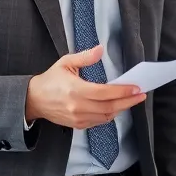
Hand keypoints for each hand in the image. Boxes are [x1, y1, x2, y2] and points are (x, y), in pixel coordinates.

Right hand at [25, 46, 146, 129]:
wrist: (34, 100)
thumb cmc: (50, 80)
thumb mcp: (65, 63)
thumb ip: (84, 57)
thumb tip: (100, 50)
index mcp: (75, 90)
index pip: (105, 93)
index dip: (123, 91)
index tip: (136, 88)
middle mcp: (78, 107)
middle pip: (110, 107)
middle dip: (128, 101)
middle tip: (141, 95)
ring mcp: (78, 118)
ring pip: (106, 116)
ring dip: (121, 109)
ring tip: (131, 100)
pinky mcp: (77, 125)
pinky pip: (99, 122)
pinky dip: (110, 115)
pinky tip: (116, 107)